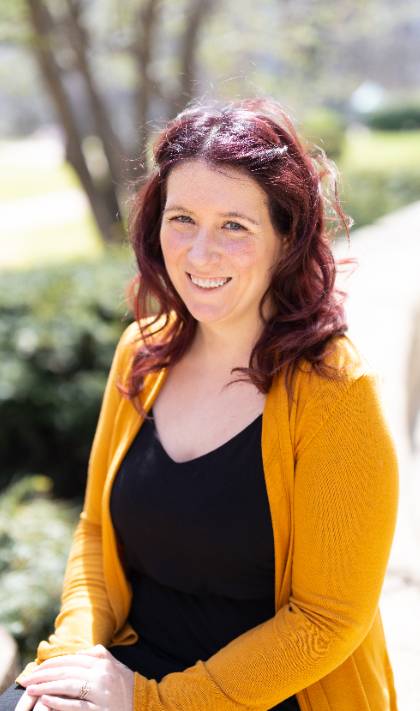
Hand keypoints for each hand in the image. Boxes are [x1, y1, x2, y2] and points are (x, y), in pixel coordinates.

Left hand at [17, 645, 134, 710]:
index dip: (50, 664)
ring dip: (47, 688)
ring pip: (69, 687)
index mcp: (102, 663)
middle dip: (43, 675)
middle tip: (25, 679)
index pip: (70, 660)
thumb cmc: (124, 684)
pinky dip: (60, 703)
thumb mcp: (113, 665)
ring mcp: (101, 693)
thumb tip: (77, 652)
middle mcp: (101, 675)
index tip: (35, 669)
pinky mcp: (100, 710)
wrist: (143, 703)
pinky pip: (77, 706)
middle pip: (67, 672)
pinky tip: (46, 701)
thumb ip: (97, 654)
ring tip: (31, 690)